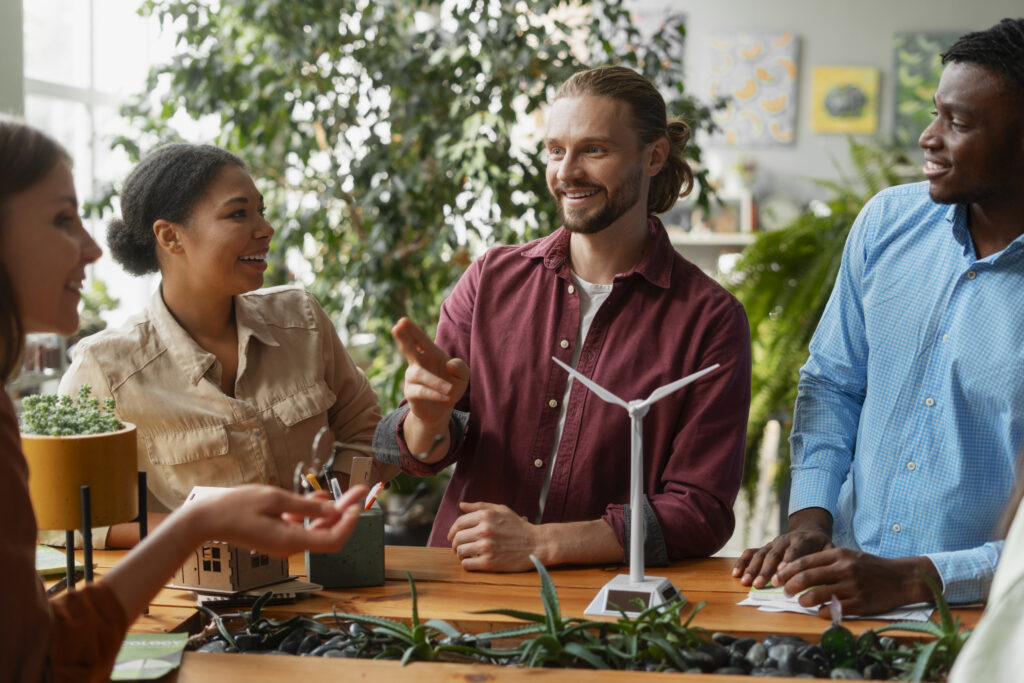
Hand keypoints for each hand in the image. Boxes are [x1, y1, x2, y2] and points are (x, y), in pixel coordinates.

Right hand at [189, 484, 367, 556]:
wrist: (207, 519)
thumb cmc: (236, 506)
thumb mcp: (275, 499)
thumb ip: (306, 506)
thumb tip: (334, 511)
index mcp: (291, 541)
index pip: (332, 540)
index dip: (349, 524)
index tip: (357, 504)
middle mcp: (290, 546)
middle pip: (328, 533)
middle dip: (346, 512)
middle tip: (361, 491)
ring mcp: (283, 543)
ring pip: (317, 529)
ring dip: (332, 511)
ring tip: (347, 491)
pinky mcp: (277, 536)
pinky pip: (302, 527)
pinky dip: (313, 514)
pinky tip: (320, 497)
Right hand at [392, 317, 468, 456]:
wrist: (442, 409)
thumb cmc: (451, 386)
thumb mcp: (462, 376)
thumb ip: (461, 368)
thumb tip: (450, 364)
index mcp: (430, 354)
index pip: (421, 340)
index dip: (412, 330)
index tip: (403, 320)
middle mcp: (418, 363)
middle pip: (408, 350)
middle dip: (403, 339)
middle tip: (396, 327)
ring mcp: (412, 378)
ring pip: (420, 375)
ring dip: (435, 382)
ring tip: (450, 389)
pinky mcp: (411, 393)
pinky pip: (421, 391)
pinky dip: (434, 393)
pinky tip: (446, 397)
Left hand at [447, 501, 541, 571]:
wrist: (536, 544)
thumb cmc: (519, 526)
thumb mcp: (501, 510)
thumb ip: (480, 506)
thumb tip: (461, 505)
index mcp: (486, 516)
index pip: (459, 523)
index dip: (453, 530)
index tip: (452, 536)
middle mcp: (484, 530)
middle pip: (457, 538)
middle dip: (455, 544)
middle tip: (458, 548)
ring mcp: (486, 547)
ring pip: (460, 551)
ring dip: (460, 554)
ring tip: (466, 555)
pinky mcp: (489, 562)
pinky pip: (467, 564)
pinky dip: (466, 564)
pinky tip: (472, 562)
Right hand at [733, 507, 832, 587]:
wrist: (810, 530)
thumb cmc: (821, 546)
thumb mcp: (830, 549)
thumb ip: (828, 560)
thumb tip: (828, 576)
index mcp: (803, 540)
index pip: (794, 551)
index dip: (787, 562)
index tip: (781, 575)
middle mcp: (785, 540)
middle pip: (774, 554)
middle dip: (766, 570)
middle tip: (759, 584)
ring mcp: (773, 542)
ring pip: (761, 554)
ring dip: (752, 569)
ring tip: (746, 582)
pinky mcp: (765, 546)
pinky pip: (751, 552)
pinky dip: (742, 562)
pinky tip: (736, 573)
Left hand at [775, 548, 940, 616]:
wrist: (901, 578)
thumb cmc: (870, 567)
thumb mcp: (848, 556)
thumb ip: (826, 561)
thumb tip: (797, 570)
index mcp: (839, 554)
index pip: (805, 562)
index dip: (787, 571)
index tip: (777, 578)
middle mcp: (844, 569)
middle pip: (807, 577)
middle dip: (790, 586)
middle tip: (783, 592)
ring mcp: (853, 586)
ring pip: (818, 595)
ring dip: (804, 601)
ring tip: (800, 602)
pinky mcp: (861, 603)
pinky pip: (834, 609)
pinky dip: (822, 612)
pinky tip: (818, 612)